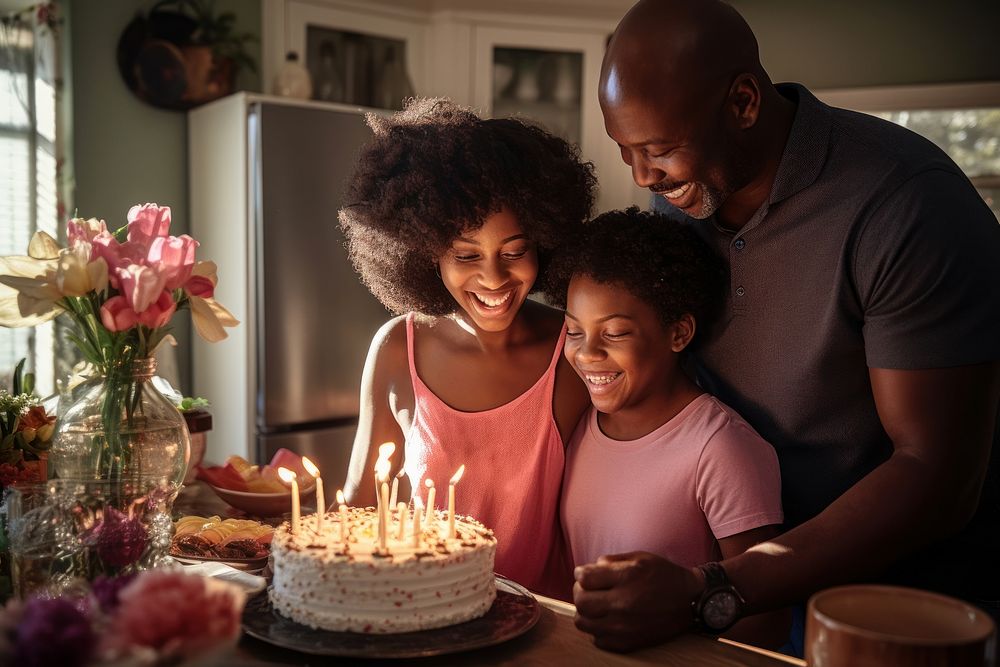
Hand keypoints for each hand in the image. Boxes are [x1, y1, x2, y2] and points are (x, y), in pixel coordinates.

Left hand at [573, 551, 701, 651]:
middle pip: (580, 602)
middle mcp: (623, 604)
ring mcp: (624, 627)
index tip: (585, 574)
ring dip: (586, 612)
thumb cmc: (664, 576)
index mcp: (627, 578)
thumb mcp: (639, 557)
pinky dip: (598, 629)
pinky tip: (608, 619)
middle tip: (588, 589)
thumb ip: (610, 561)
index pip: (584, 579)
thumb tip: (587, 570)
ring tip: (597, 605)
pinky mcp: (628, 643)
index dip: (581, 573)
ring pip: (583, 623)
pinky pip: (597, 639)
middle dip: (580, 592)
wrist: (690, 603)